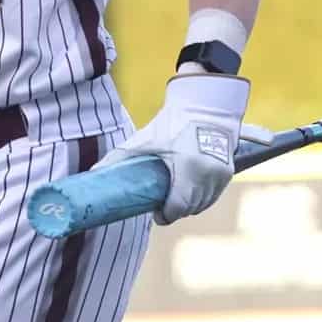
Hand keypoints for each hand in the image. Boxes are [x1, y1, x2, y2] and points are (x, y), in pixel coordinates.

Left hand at [96, 74, 271, 224]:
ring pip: (203, 204)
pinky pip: (213, 195)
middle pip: (191, 208)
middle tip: (160, 206)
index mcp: (189, 169)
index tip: (156, 214)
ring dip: (189, 206)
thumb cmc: (172, 123)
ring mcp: (221, 175)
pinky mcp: (228, 172)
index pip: (178, 207)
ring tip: (173, 200)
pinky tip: (189, 194)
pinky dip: (201, 198)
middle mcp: (209, 176)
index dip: (166, 215)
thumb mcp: (145, 140)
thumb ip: (119, 157)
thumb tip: (93, 172)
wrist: (204, 106)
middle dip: (175, 211)